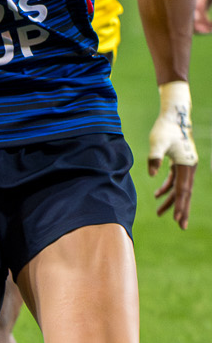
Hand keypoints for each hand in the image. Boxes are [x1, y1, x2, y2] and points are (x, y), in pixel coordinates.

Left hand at [148, 98, 195, 228]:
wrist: (173, 115)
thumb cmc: (165, 128)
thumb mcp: (157, 143)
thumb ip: (154, 157)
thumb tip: (152, 174)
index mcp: (187, 165)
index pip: (183, 190)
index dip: (179, 204)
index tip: (177, 218)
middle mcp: (190, 166)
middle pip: (185, 193)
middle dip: (182, 209)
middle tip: (181, 226)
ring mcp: (186, 165)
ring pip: (180, 188)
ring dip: (171, 200)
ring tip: (161, 214)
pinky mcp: (180, 162)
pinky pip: (175, 180)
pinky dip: (167, 188)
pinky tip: (157, 195)